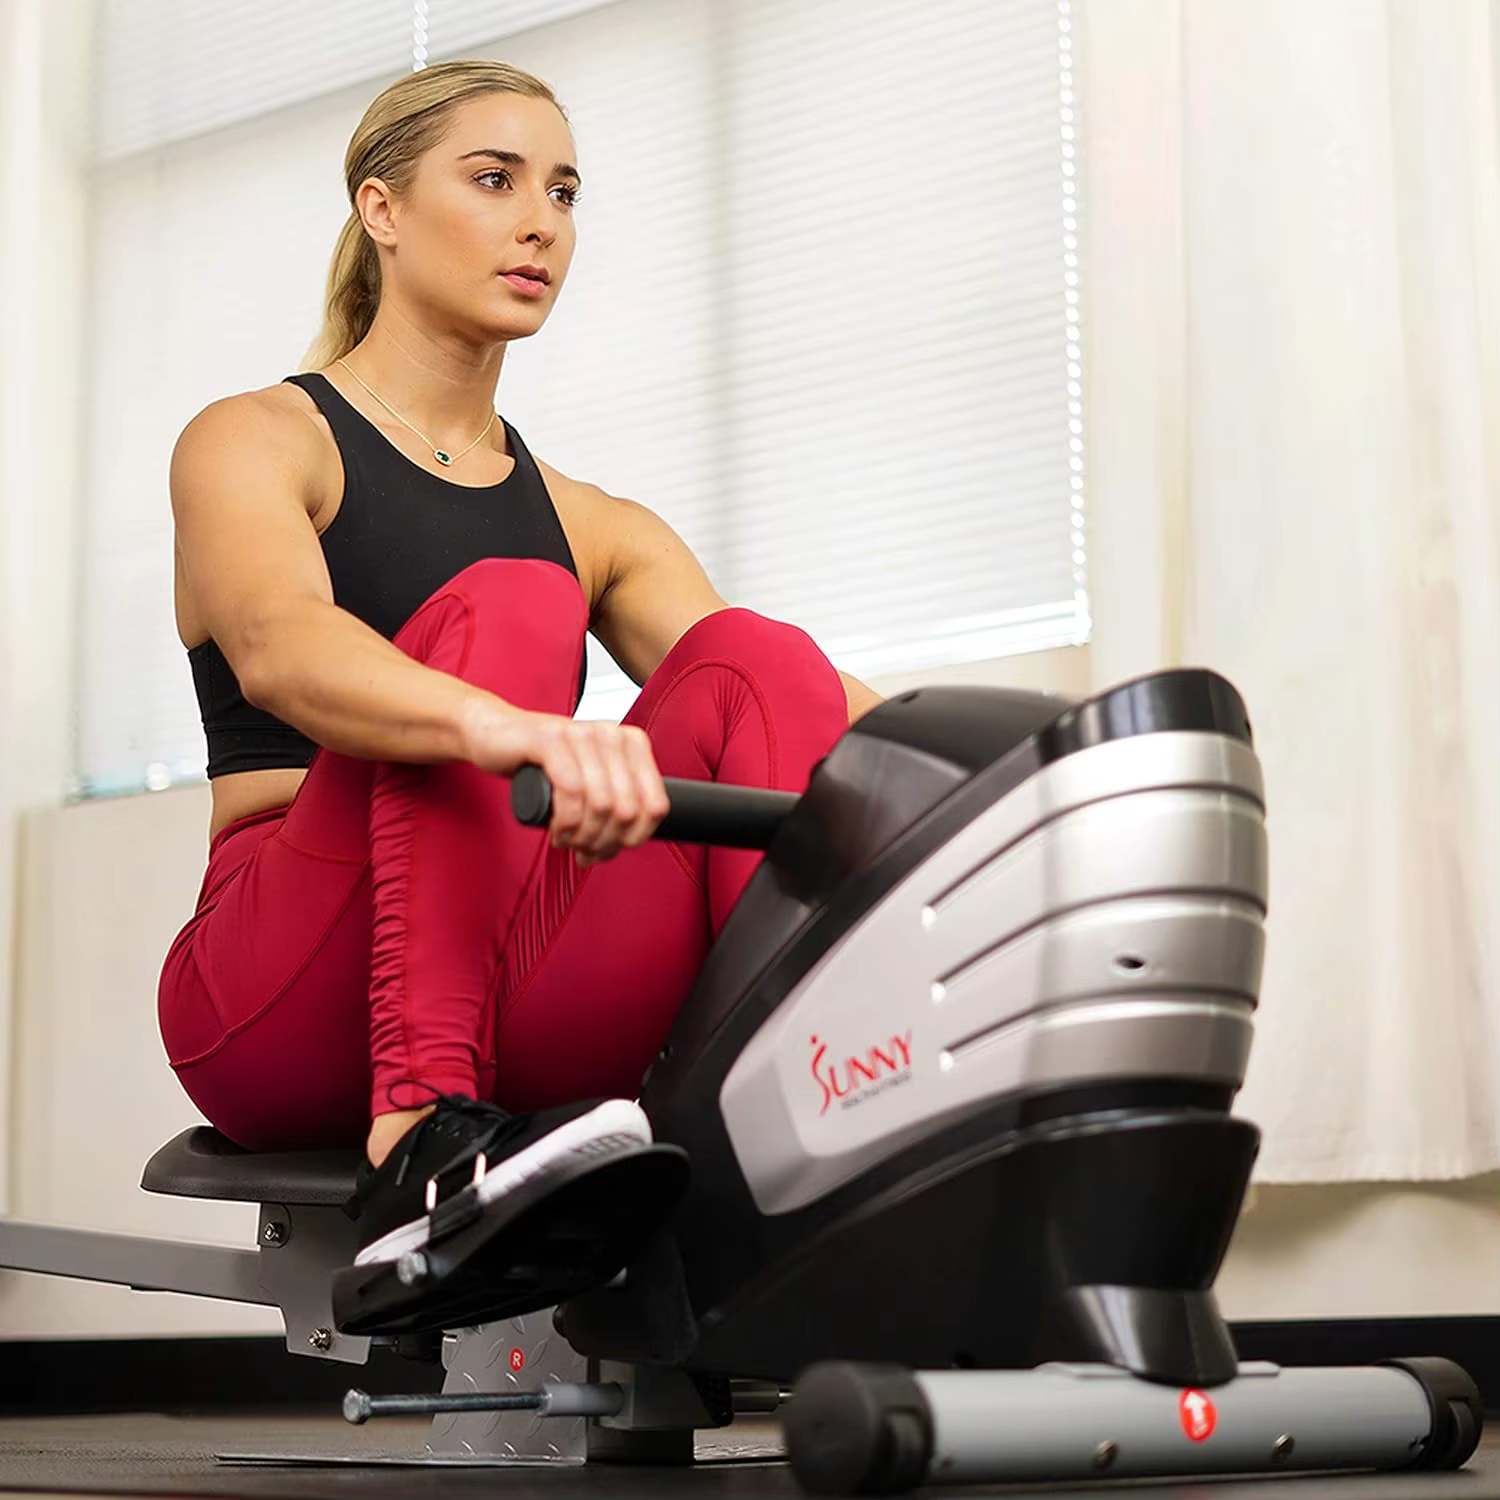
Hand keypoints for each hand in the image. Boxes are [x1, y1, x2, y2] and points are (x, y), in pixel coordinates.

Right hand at [458, 696, 669, 866]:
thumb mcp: (589, 782)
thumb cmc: (544, 763)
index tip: (611, 848)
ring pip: (601, 805)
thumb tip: (626, 843)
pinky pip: (571, 791)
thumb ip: (615, 805)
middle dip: (604, 842)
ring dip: (583, 836)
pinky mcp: (550, 739)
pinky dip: (566, 822)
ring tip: (566, 840)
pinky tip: (558, 830)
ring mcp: (582, 733)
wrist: (496, 734)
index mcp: (632, 744)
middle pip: (627, 811)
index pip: (656, 805)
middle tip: (582, 849)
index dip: (635, 838)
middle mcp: (612, 734)